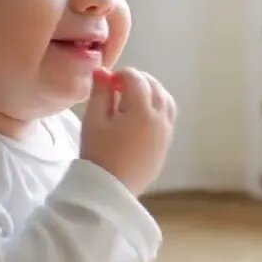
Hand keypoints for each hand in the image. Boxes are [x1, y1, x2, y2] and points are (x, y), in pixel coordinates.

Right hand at [80, 68, 175, 195]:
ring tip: (132, 99)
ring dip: (151, 92)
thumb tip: (103, 71)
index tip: (107, 83)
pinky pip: (168, 117)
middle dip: (137, 81)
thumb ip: (100, 93)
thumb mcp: (94, 121)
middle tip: (117, 88)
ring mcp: (166, 132)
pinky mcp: (166, 144)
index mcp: (142, 111)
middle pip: (154, 86)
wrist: (110, 190)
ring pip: (166, 100)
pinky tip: (141, 116)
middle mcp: (160, 119)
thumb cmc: (97, 154)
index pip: (136, 78)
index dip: (120, 75)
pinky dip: (158, 107)